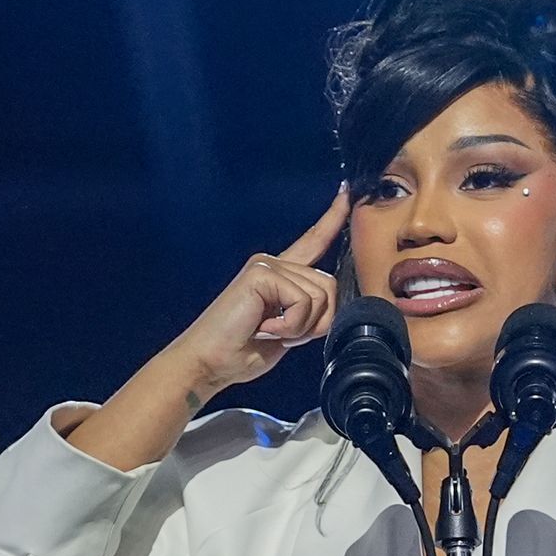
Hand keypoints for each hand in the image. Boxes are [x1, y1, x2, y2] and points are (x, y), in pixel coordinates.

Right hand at [165, 183, 350, 392]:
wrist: (209, 362)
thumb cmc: (241, 351)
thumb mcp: (288, 330)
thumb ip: (309, 311)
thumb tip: (334, 306)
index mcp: (280, 275)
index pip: (312, 241)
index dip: (332, 219)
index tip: (346, 192)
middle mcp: (273, 262)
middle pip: (330, 284)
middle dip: (317, 322)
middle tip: (283, 335)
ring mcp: (266, 265)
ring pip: (320, 295)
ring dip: (301, 327)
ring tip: (270, 332)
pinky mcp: (261, 273)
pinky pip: (303, 302)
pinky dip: (290, 326)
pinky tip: (265, 329)